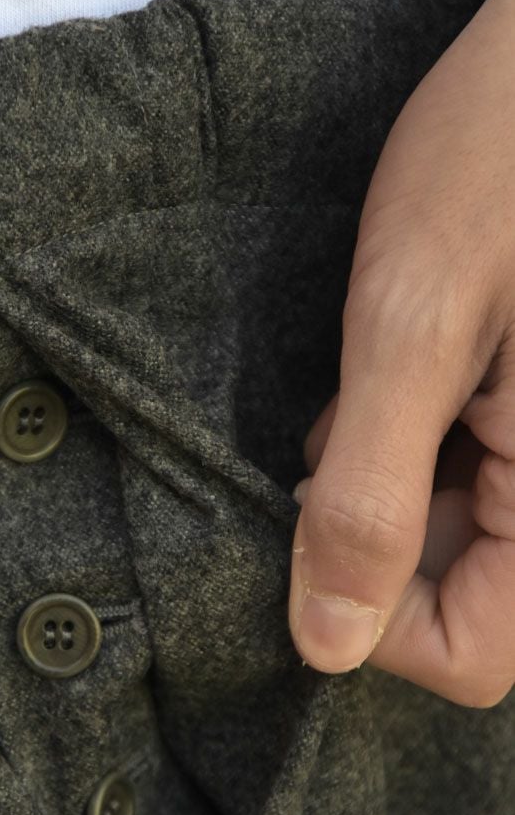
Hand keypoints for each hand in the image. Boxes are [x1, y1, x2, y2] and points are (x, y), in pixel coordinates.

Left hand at [288, 0, 514, 707]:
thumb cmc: (506, 158)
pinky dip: (408, 445)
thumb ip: (368, 499)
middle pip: (461, 600)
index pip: (472, 656)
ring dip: (384, 485)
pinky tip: (397, 375)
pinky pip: (461, 479)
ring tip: (378, 387)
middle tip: (344, 431)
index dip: (374, 617)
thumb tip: (325, 645)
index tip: (319, 521)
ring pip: (452, 540)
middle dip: (372, 534)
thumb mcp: (413, 329)